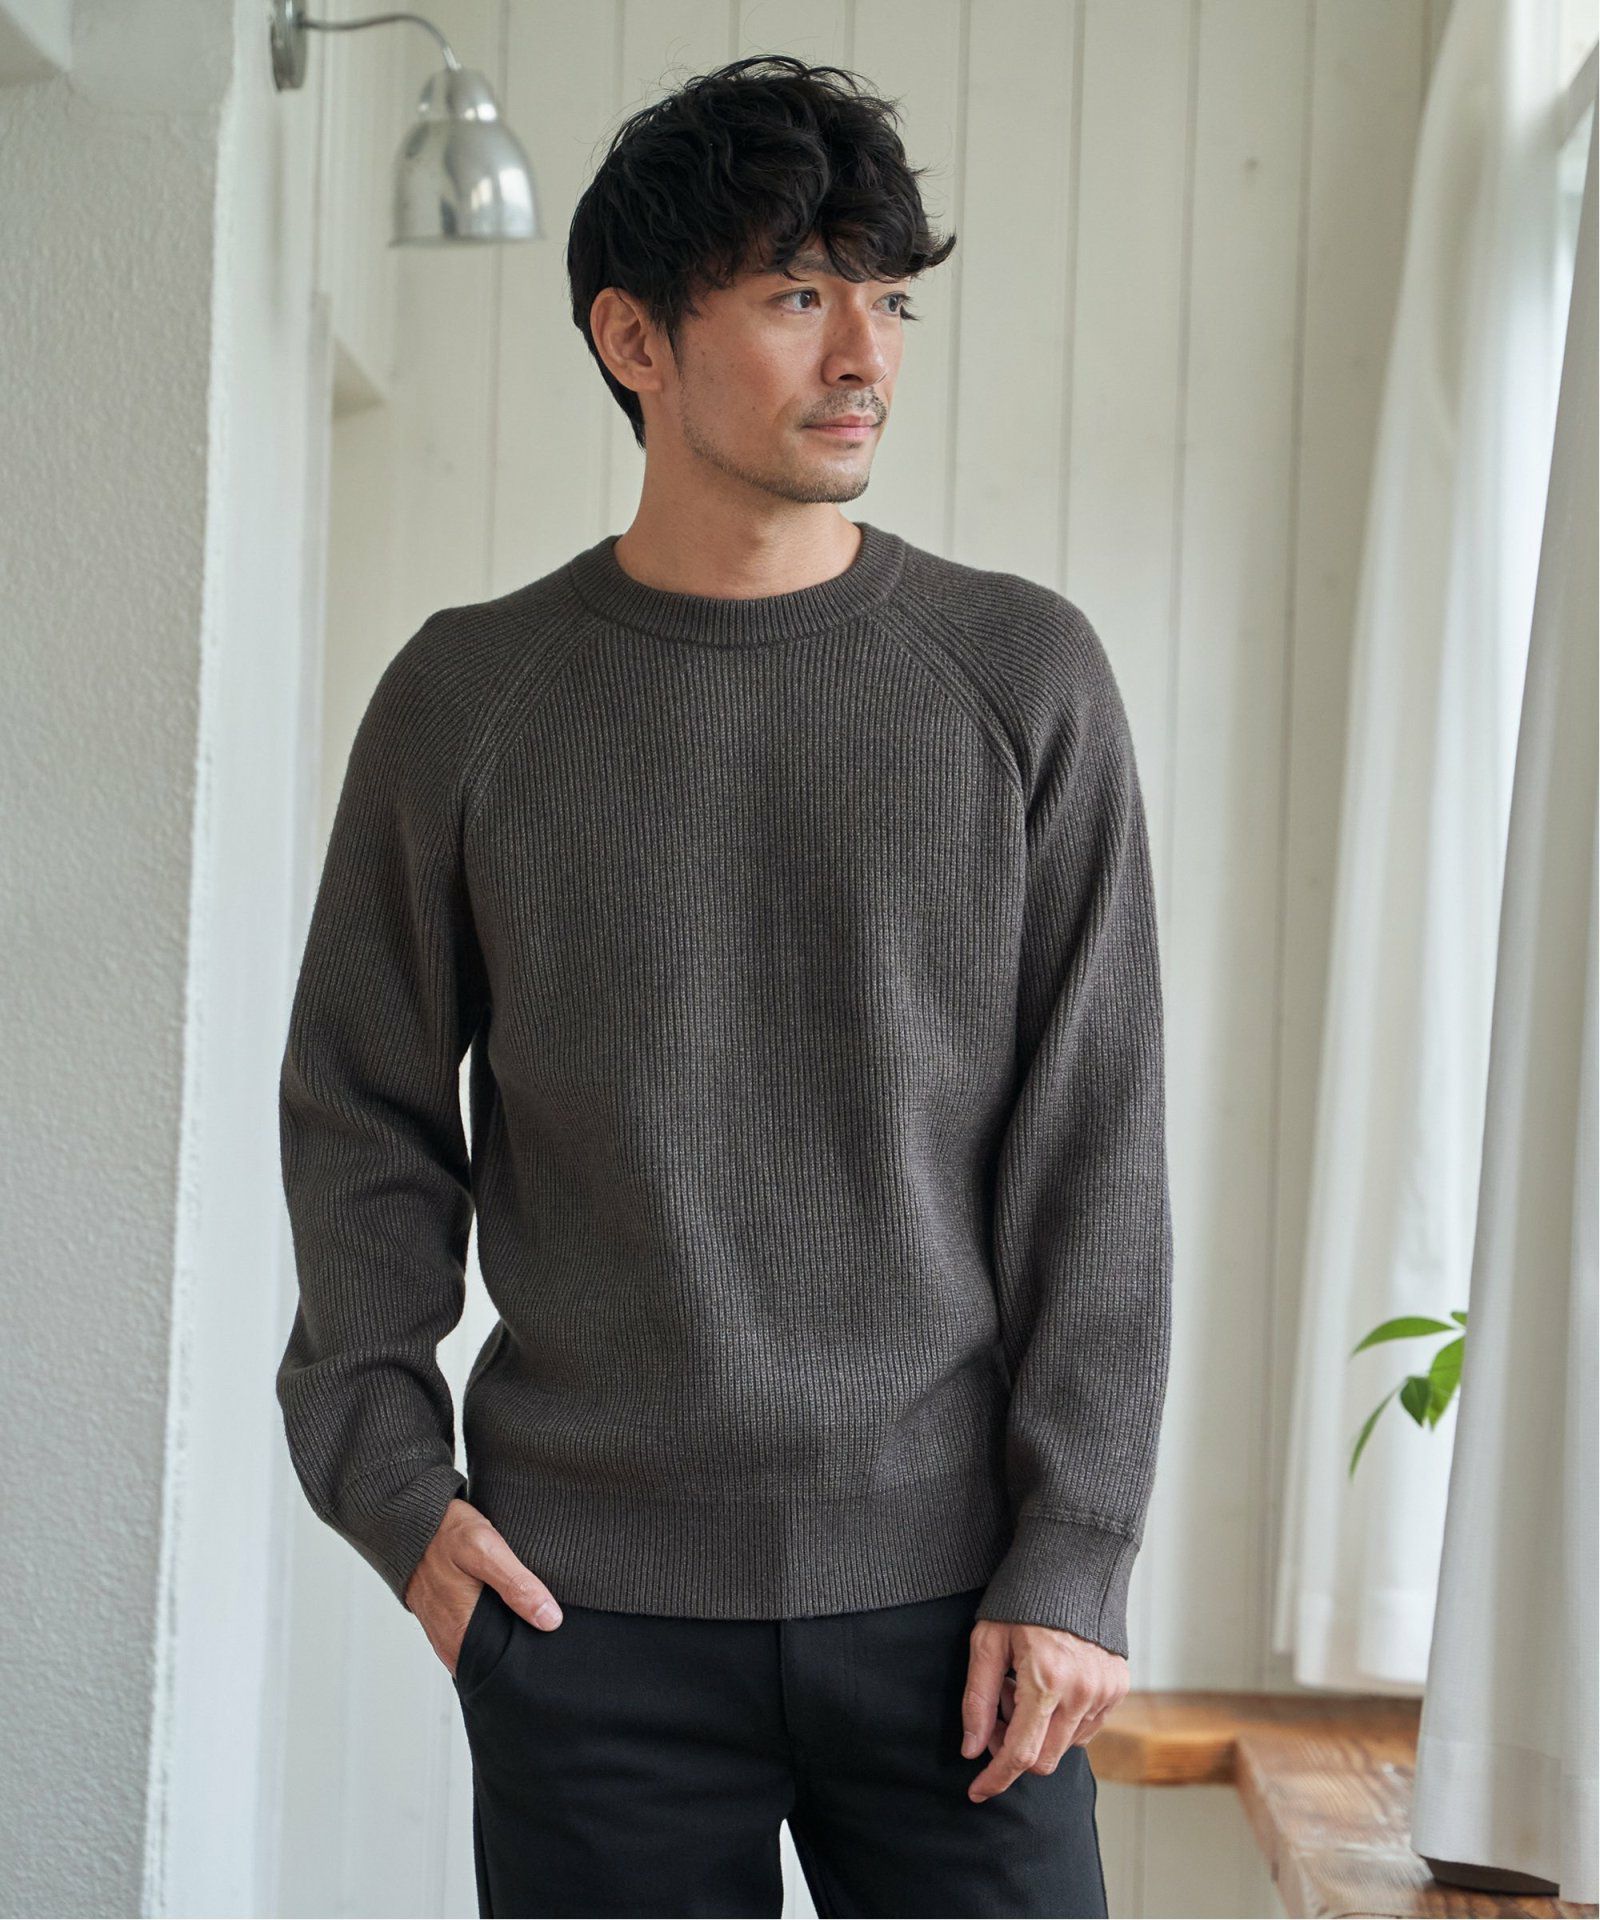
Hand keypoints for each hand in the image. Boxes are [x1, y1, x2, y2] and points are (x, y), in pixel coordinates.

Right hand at [404, 1498, 564, 1674]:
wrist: (411, 1522)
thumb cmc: (444, 1534)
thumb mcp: (485, 1550)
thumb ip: (517, 1585)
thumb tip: (549, 1619)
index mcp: (462, 1636)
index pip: (504, 1669)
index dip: (530, 1660)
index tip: (553, 1647)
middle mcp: (452, 1643)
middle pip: (497, 1661)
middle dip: (523, 1650)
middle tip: (549, 1631)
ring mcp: (448, 1634)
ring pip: (489, 1649)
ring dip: (509, 1637)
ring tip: (533, 1620)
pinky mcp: (448, 1622)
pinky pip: (478, 1635)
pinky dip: (496, 1626)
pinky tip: (510, 1609)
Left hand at [960, 1617, 1126, 1801]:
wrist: (1070, 1565)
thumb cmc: (1020, 1600)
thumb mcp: (987, 1642)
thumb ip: (978, 1700)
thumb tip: (971, 1750)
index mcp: (1045, 1679)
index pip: (1020, 1754)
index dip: (996, 1778)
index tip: (977, 1791)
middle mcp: (1081, 1691)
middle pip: (1044, 1759)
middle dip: (1013, 1749)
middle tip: (999, 1709)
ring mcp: (1105, 1691)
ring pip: (1065, 1745)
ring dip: (1038, 1731)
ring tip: (1023, 1686)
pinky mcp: (1118, 1687)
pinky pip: (1086, 1728)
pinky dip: (1062, 1720)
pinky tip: (1048, 1685)